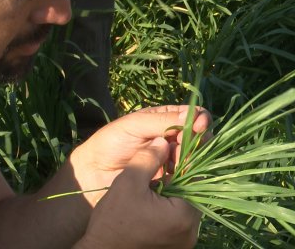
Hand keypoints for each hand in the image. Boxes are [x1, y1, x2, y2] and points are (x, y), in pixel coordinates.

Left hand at [69, 105, 210, 204]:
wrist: (94, 173)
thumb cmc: (110, 143)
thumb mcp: (135, 125)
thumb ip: (162, 121)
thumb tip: (193, 115)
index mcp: (164, 119)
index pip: (191, 115)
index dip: (199, 119)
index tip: (198, 126)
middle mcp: (171, 137)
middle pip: (198, 136)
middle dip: (197, 141)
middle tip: (182, 148)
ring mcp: (171, 159)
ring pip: (194, 156)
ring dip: (190, 158)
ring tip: (175, 163)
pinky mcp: (169, 179)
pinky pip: (186, 175)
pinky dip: (186, 174)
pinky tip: (175, 175)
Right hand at [74, 138, 200, 248]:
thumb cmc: (113, 220)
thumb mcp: (129, 182)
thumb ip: (149, 158)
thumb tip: (164, 141)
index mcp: (184, 215)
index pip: (194, 176)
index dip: (185, 156)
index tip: (175, 142)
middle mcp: (191, 230)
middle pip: (192, 190)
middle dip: (179, 171)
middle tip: (164, 156)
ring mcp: (184, 240)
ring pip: (184, 203)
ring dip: (173, 187)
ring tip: (156, 174)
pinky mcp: (175, 245)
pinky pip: (177, 216)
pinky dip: (169, 203)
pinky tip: (153, 194)